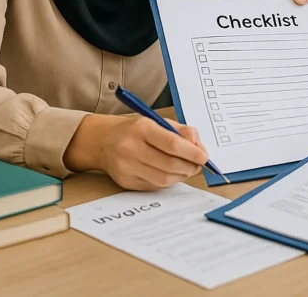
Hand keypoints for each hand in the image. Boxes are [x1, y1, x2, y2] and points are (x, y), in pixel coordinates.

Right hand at [65, 114, 209, 190]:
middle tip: (198, 164)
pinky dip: (168, 181)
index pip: (172, 144)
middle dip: (190, 167)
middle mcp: (131, 148)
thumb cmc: (136, 130)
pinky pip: (154, 186)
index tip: (204, 156)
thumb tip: (199, 149)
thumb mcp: (159, 121)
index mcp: (142, 129)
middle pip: (169, 164)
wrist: (103, 141)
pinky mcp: (125, 182)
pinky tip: (170, 173)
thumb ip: (183, 132)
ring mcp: (126, 167)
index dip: (192, 152)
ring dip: (181, 176)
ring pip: (164, 179)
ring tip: (186, 168)